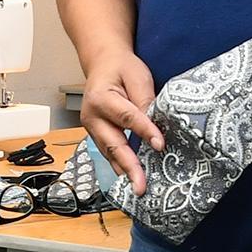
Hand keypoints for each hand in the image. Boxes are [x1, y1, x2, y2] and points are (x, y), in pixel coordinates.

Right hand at [80, 52, 162, 194]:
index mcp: (101, 98)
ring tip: (138, 188)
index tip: (160, 145)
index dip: (144, 131)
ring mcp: (91, 128)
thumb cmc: (121, 68)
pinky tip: (131, 178)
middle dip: (130, 166)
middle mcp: (91, 116)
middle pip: (113, 144)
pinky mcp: (96, 135)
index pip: (127, 117)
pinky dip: (120, 165)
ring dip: (125, 171)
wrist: (102, 63)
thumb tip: (156, 125)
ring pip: (109, 153)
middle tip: (141, 186)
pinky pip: (109, 152)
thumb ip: (145, 100)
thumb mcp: (137, 76)